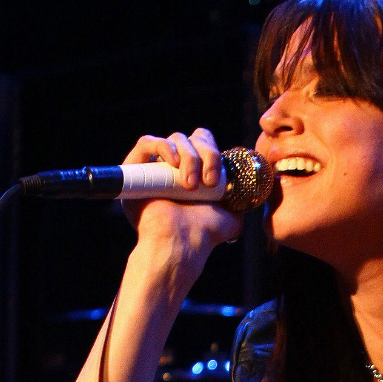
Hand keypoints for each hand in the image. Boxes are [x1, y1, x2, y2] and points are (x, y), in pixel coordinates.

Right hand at [121, 127, 242, 272]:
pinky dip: (163, 147)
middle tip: (208, 183)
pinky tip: (173, 165)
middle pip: (193, 138)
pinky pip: (147, 142)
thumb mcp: (230, 216)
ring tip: (190, 186)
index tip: (217, 180)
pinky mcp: (137, 169)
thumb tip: (246, 196)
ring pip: (176, 139)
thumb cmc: (203, 234)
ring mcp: (156, 168)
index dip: (213, 152)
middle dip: (206, 155)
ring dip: (189, 157)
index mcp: (197, 173)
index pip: (204, 143)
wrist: (182, 243)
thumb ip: (238, 202)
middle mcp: (176, 168)